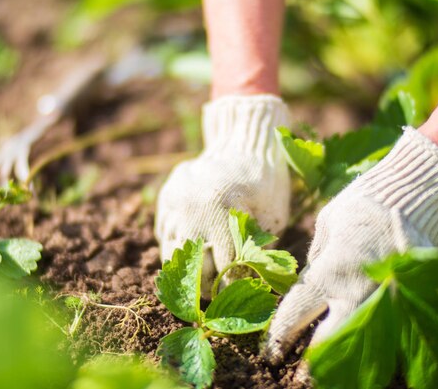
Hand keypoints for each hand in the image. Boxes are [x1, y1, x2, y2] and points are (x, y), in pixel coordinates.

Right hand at [155, 95, 290, 294]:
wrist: (243, 142)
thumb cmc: (267, 182)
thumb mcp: (273, 217)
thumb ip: (259, 251)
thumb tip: (246, 285)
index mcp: (222, 214)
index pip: (223, 268)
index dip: (231, 287)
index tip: (236, 294)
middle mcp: (192, 210)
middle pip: (191, 266)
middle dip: (204, 286)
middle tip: (216, 293)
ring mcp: (175, 203)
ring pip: (171, 253)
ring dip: (186, 269)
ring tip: (201, 278)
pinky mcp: (166, 198)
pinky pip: (164, 234)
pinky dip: (175, 248)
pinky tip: (191, 253)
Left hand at [264, 127, 437, 363]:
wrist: (418, 193)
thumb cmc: (364, 201)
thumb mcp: (328, 223)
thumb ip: (317, 257)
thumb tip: (311, 278)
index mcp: (329, 272)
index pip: (296, 315)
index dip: (279, 337)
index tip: (271, 352)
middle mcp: (357, 293)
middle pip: (330, 343)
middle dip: (315, 361)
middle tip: (303, 374)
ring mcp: (389, 300)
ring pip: (365, 344)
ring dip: (349, 358)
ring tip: (337, 369)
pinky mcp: (414, 299)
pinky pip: (394, 328)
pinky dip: (382, 339)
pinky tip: (374, 346)